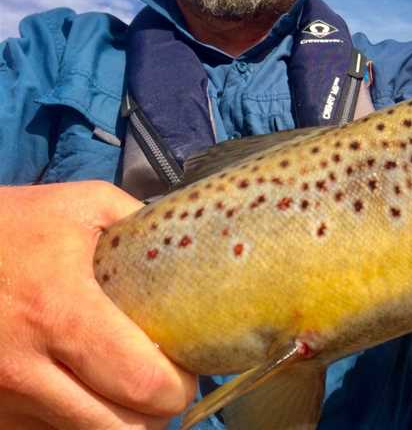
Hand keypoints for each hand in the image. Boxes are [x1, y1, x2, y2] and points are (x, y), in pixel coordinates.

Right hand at [0, 182, 196, 428]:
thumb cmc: (12, 224)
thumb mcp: (85, 206)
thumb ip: (141, 227)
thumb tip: (191, 247)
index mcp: (62, 312)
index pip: (142, 383)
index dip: (176, 386)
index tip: (186, 371)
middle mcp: (25, 366)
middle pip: (117, 429)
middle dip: (153, 414)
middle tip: (162, 388)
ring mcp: (0, 396)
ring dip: (114, 420)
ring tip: (124, 390)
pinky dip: (71, 422)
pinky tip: (82, 393)